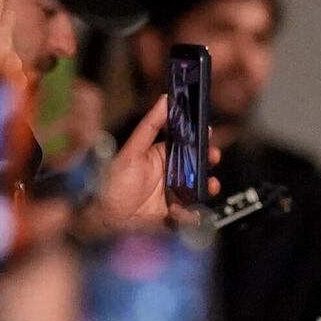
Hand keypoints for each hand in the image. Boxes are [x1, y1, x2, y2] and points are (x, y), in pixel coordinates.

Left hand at [83, 98, 198, 234]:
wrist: (107, 221)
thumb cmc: (113, 184)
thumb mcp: (132, 151)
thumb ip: (150, 126)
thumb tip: (164, 99)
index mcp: (160, 157)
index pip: (184, 144)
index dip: (198, 138)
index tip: (208, 132)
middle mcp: (169, 174)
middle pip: (197, 165)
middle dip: (209, 160)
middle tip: (213, 157)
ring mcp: (174, 195)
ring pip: (200, 187)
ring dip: (208, 185)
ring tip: (209, 185)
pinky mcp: (175, 215)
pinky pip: (192, 213)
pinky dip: (194, 213)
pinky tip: (185, 210)